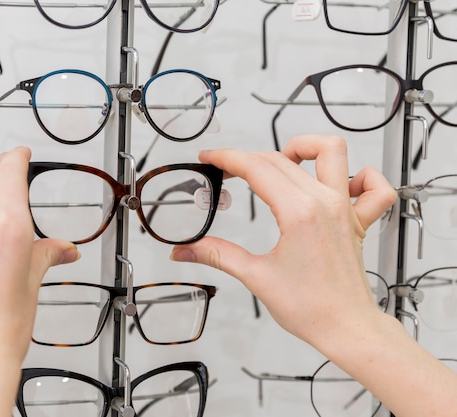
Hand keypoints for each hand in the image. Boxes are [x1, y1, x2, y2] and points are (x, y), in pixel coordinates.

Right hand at [170, 135, 396, 349]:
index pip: (256, 167)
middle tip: (227, 171)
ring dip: (306, 147)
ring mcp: (346, 208)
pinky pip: (374, 187)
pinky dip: (361, 177)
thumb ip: (217, 255)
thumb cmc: (310, 308)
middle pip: (281, 159)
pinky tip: (340, 183)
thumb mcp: (256, 276)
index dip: (227, 158)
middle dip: (248, 158)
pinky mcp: (359, 221)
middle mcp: (325, 202)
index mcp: (299, 213)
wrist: (346, 328)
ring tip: (284, 159)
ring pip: (332, 152)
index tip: (210, 158)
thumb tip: (185, 250)